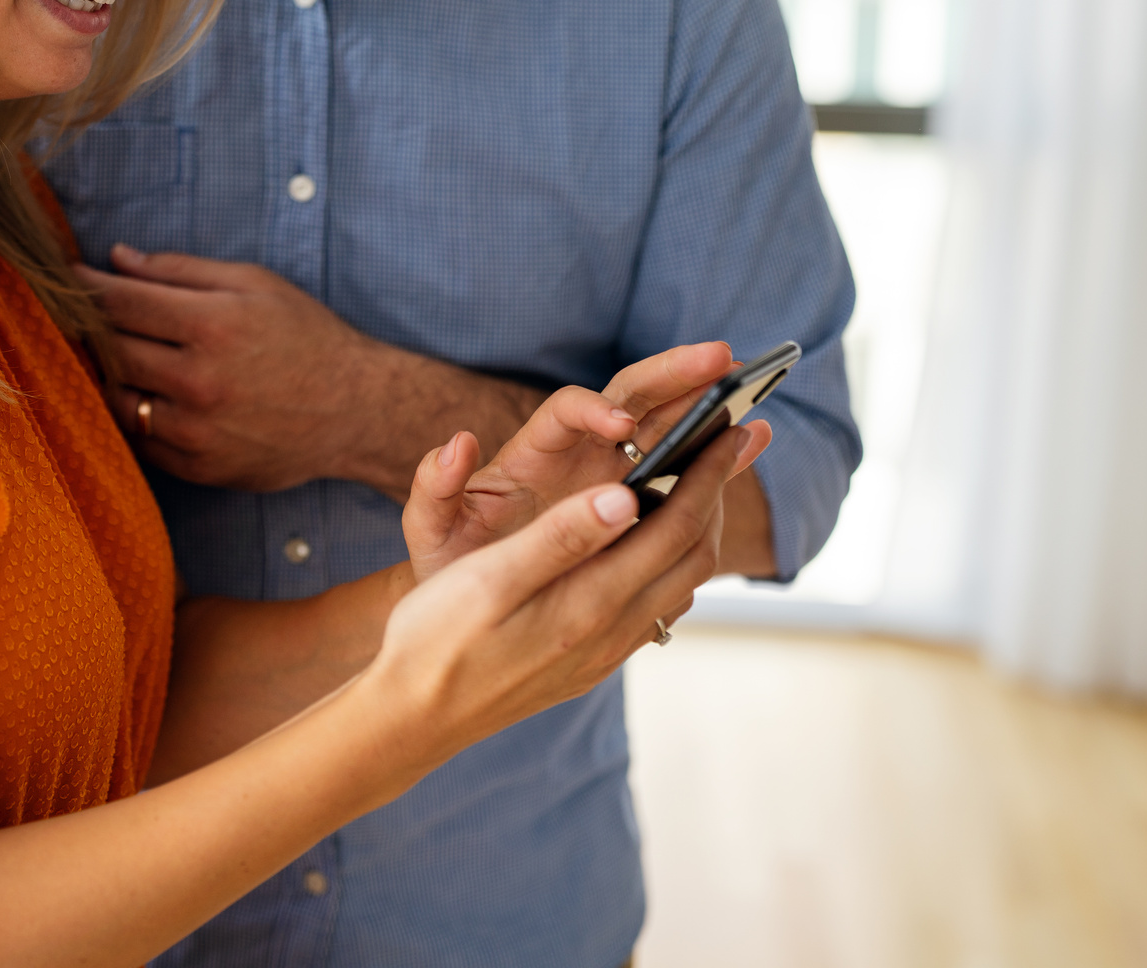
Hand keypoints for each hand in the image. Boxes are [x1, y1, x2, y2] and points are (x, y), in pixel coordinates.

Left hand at [76, 245, 398, 490]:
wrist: (354, 410)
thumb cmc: (306, 336)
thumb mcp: (254, 284)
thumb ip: (181, 270)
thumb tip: (119, 258)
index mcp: (212, 324)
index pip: (121, 301)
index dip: (86, 285)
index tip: (67, 276)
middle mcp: (199, 380)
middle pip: (111, 349)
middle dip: (91, 327)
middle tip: (82, 313)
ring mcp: (197, 430)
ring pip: (118, 398)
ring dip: (109, 375)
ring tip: (117, 356)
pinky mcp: (199, 466)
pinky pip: (141, 439)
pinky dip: (136, 414)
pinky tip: (147, 395)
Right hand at [367, 404, 750, 763]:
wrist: (413, 719)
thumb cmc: (436, 639)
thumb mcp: (489, 578)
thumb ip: (560, 538)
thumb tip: (627, 498)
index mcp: (588, 604)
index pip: (674, 528)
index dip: (708, 475)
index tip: (731, 427)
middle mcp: (609, 634)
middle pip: (692, 557)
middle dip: (717, 495)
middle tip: (733, 443)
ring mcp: (602, 654)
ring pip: (678, 585)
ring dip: (699, 531)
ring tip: (704, 484)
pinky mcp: (588, 663)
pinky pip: (654, 608)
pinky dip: (671, 564)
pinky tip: (655, 546)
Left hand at [401, 342, 772, 581]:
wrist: (477, 601)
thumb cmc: (454, 560)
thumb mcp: (432, 529)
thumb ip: (435, 487)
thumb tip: (457, 443)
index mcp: (537, 449)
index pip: (569, 410)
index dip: (595, 411)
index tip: (620, 428)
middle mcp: (582, 450)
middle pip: (633, 395)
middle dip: (676, 374)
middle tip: (722, 359)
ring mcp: (617, 472)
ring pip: (667, 426)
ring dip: (707, 405)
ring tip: (750, 393)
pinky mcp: (641, 502)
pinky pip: (684, 470)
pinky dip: (718, 455)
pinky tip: (754, 442)